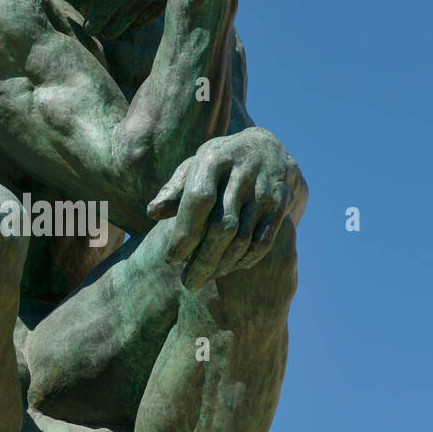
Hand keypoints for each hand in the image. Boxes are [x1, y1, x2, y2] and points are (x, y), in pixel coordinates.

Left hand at [147, 127, 305, 285]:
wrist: (267, 148)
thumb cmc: (219, 164)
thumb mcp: (194, 167)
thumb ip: (174, 190)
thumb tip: (152, 213)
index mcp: (214, 160)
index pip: (198, 201)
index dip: (185, 234)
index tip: (172, 260)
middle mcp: (242, 173)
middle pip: (222, 226)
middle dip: (203, 260)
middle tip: (188, 283)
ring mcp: (264, 189)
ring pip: (243, 238)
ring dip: (222, 264)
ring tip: (205, 277)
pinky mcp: (281, 204)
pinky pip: (263, 241)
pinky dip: (246, 260)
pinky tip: (230, 268)